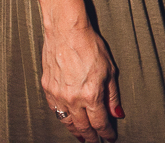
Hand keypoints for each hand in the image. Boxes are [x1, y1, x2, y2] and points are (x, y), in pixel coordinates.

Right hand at [40, 25, 122, 141]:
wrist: (66, 32)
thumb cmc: (90, 46)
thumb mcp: (111, 70)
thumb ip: (113, 95)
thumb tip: (117, 113)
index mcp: (91, 95)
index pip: (100, 123)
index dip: (106, 133)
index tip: (110, 138)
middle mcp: (72, 99)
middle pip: (82, 127)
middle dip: (90, 137)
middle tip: (95, 141)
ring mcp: (57, 96)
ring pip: (66, 122)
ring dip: (75, 130)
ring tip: (81, 136)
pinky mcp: (47, 89)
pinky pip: (55, 110)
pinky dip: (63, 117)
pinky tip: (68, 118)